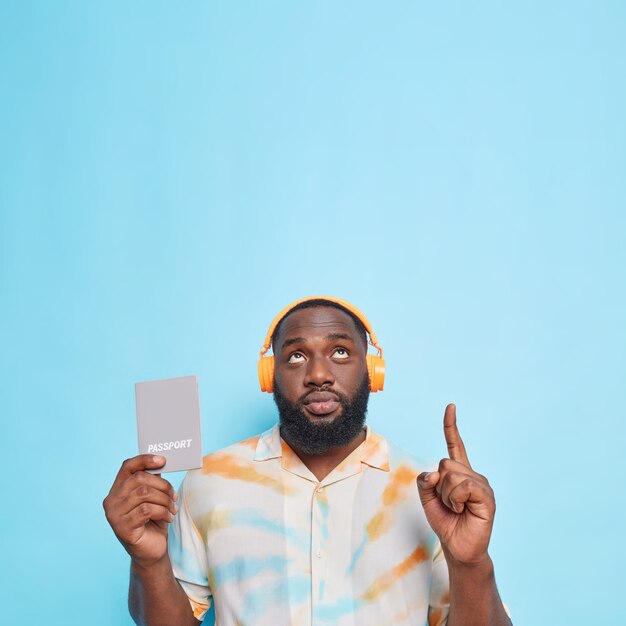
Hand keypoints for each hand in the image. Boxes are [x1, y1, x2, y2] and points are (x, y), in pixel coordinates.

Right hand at [103, 455, 177, 566]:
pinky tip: (168, 518)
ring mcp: (114, 514)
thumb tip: (162, 461)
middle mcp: (111, 500)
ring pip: (144, 494)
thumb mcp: (154, 497)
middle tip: (174, 496)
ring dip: (164, 500)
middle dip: (162, 485)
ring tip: (172, 508)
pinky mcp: (121, 528)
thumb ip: (153, 480)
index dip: (144, 460)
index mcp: (117, 489)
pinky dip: (162, 512)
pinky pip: (146, 510)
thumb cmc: (153, 521)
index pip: (127, 466)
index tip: (163, 461)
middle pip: (139, 478)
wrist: (151, 550)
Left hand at [417, 404, 494, 566]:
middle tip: (449, 503)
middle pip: (445, 463)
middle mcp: (472, 474)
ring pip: (452, 476)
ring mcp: (481, 485)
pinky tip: (464, 510)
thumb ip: (425, 483)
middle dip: (439, 486)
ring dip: (447, 496)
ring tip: (457, 509)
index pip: (454, 445)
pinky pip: (463, 487)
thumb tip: (434, 473)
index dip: (451, 426)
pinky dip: (456, 500)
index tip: (451, 407)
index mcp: (459, 473)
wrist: (458, 548)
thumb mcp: (427, 500)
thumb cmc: (445, 522)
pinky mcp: (487, 497)